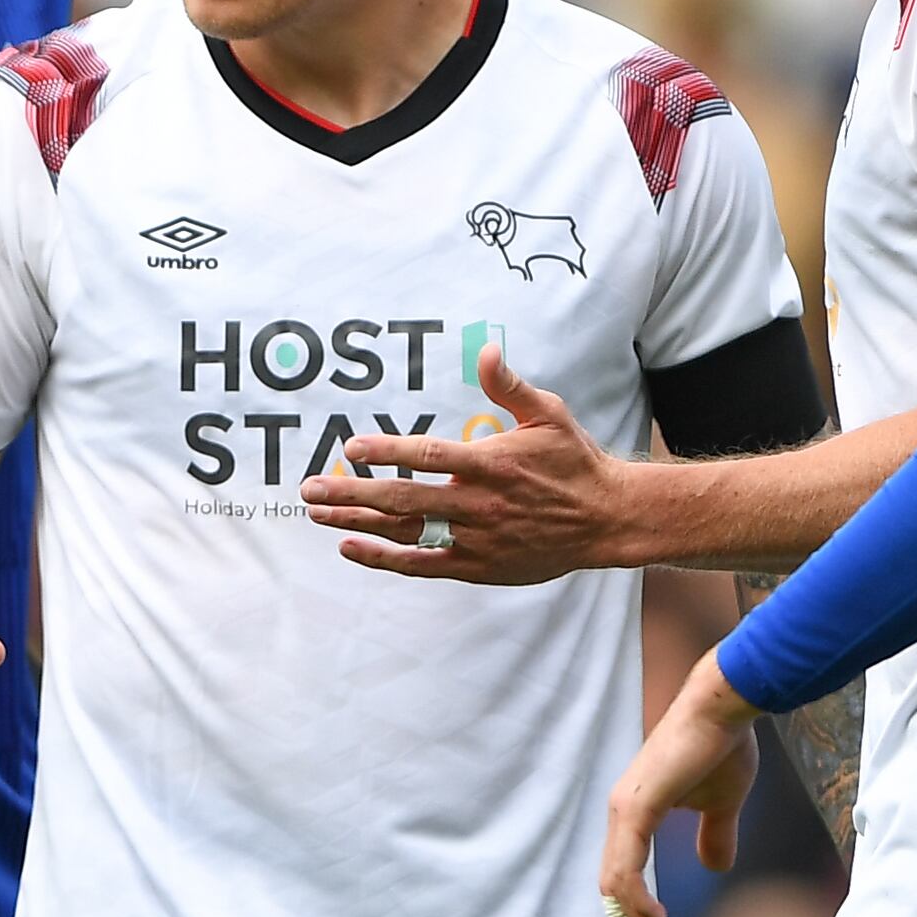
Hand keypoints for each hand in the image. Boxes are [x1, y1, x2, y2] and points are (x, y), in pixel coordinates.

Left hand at [297, 345, 640, 583]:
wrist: (607, 520)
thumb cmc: (573, 461)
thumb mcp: (548, 414)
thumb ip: (509, 386)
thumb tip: (485, 351)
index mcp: (493, 464)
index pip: (431, 456)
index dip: (389, 452)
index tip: (350, 448)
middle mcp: (479, 504)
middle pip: (404, 499)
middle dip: (351, 494)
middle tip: (308, 490)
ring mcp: (475, 538)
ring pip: (406, 532)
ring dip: (357, 523)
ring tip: (317, 513)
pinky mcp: (476, 565)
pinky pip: (420, 564)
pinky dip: (383, 558)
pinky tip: (349, 546)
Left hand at [600, 654, 762, 916]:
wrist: (723, 710)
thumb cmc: (721, 748)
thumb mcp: (721, 805)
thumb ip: (714, 836)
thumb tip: (714, 867)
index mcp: (635, 817)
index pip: (622, 876)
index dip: (634, 913)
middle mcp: (621, 816)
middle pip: (611, 886)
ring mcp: (624, 811)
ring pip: (615, 883)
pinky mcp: (636, 807)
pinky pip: (627, 865)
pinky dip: (639, 898)